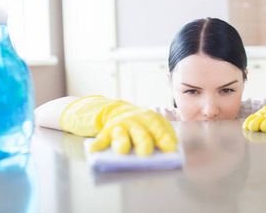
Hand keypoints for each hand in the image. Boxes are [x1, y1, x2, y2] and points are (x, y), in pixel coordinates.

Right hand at [60, 96, 177, 154]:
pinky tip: (94, 151)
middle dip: (144, 143)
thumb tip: (170, 155)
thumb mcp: (151, 124)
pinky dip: (97, 145)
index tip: (171, 151)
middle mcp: (136, 121)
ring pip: (121, 135)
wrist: (115, 110)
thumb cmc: (139, 124)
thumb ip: (160, 135)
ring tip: (122, 152)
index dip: (166, 140)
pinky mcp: (106, 131)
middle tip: (145, 155)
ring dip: (121, 143)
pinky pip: (102, 139)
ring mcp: (120, 126)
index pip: (160, 129)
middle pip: (141, 133)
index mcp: (151, 119)